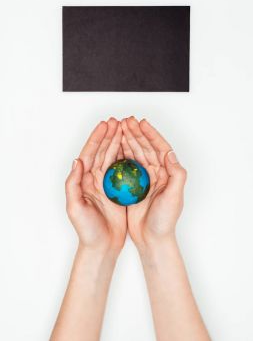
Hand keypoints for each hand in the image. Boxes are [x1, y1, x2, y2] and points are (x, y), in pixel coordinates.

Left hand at [65, 118, 126, 254]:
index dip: (97, 138)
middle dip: (110, 135)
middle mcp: (95, 179)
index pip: (90, 154)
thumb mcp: (75, 208)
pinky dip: (129, 158)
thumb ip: (73, 185)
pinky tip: (135, 149)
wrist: (102, 247)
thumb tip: (77, 162)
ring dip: (119, 143)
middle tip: (119, 121)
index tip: (106, 125)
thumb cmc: (87, 231)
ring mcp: (108, 184)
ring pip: (114, 158)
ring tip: (127, 129)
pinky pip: (125, 170)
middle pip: (103, 151)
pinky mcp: (119, 191)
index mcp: (84, 180)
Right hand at [120, 116, 186, 249]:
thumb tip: (171, 154)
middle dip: (135, 133)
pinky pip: (125, 167)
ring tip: (118, 129)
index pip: (160, 148)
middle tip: (125, 121)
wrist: (152, 239)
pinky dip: (119, 156)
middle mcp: (156, 173)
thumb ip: (177, 176)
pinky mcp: (132, 186)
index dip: (150, 134)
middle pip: (145, 148)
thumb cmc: (165, 221)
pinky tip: (112, 148)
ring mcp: (143, 179)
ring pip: (134, 155)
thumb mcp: (174, 198)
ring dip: (126, 141)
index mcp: (167, 173)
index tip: (141, 123)